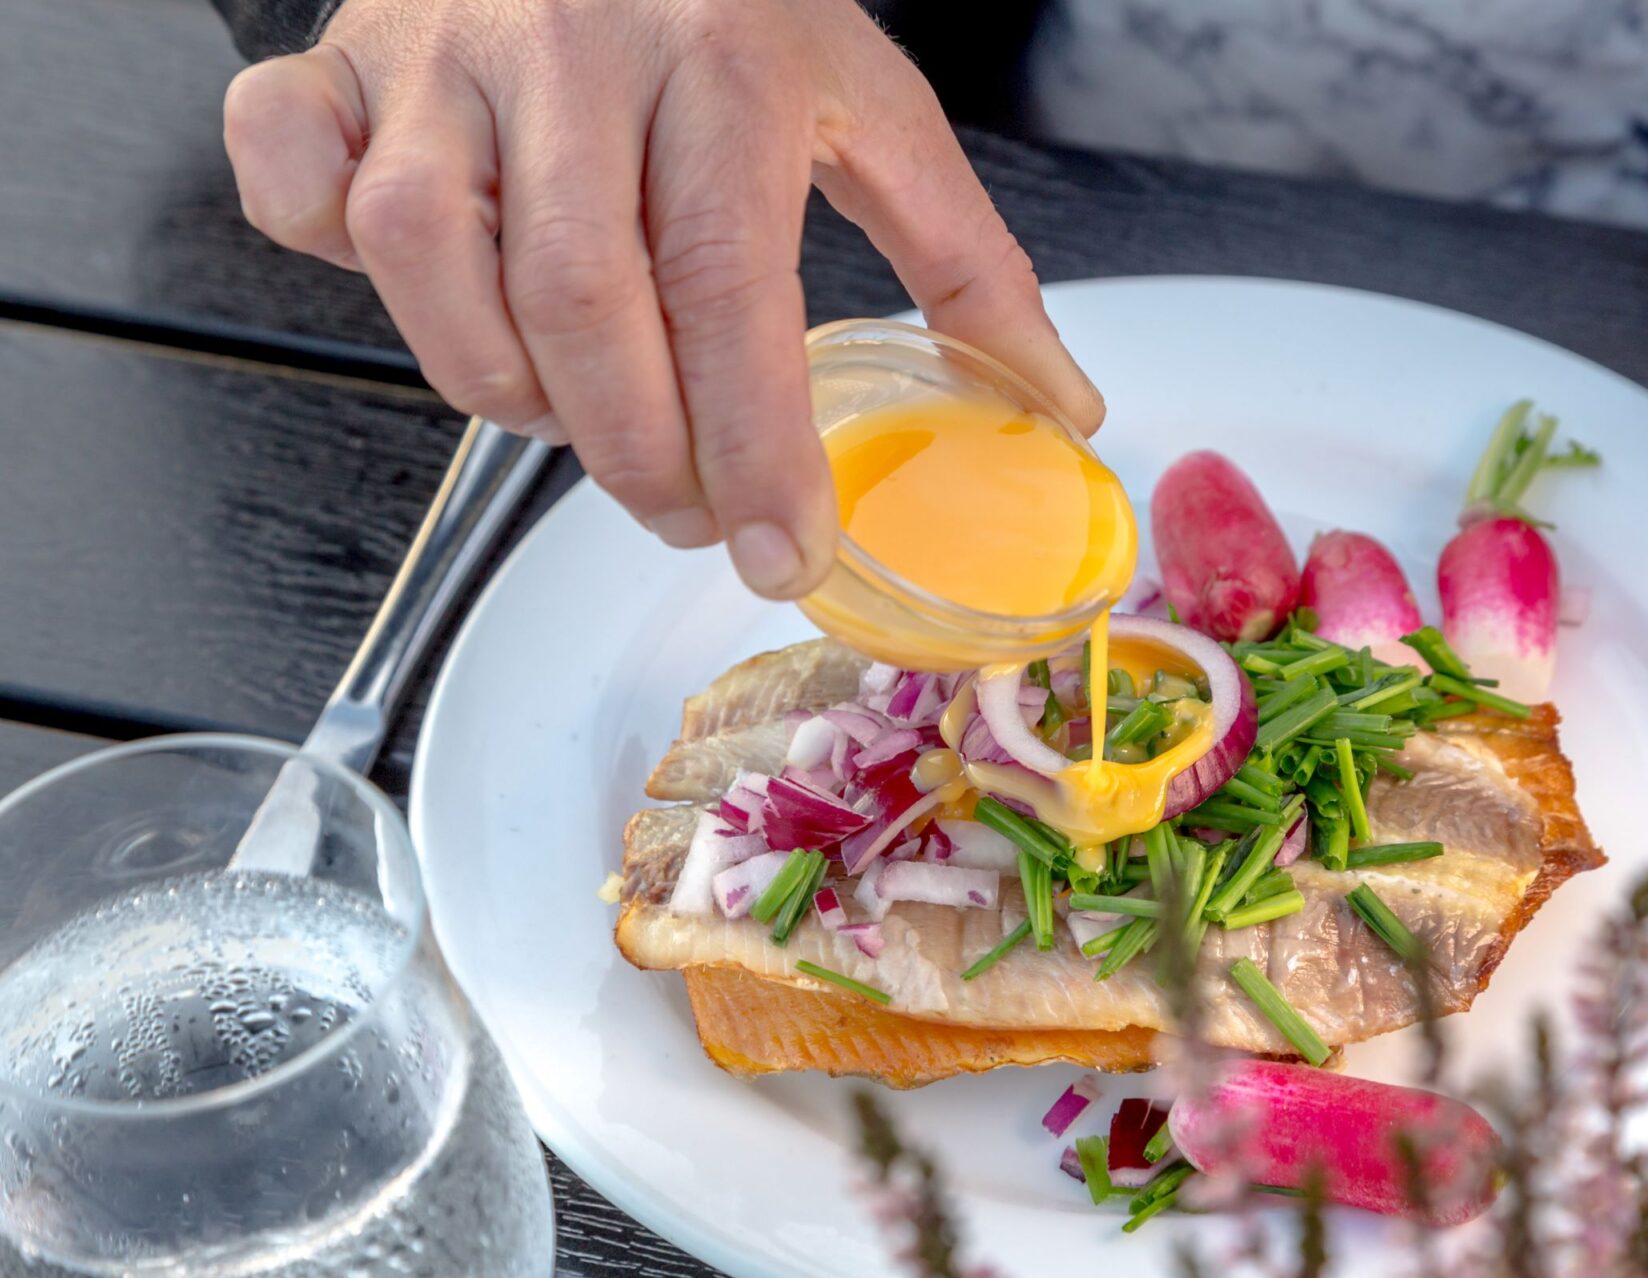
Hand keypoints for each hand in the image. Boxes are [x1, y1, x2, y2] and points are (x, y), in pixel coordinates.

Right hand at [222, 0, 1102, 598]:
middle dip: (635, 452)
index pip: (731, 290)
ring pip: (426, 256)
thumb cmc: (736, 8)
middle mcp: (573, 49)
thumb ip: (966, 259)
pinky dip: (334, 261)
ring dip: (499, 382)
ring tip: (575, 410)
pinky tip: (429, 290)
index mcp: (725, 63)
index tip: (779, 555)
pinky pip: (292, 179)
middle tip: (685, 510)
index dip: (753, 448)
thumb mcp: (871, 107)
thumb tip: (1058, 401)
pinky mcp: (343, 59)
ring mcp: (443, 52)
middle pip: (580, 300)